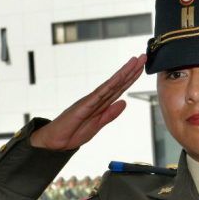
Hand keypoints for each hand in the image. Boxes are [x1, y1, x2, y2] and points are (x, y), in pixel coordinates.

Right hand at [30, 55, 146, 150]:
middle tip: (143, 57)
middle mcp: (96, 99)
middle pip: (117, 83)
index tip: (141, 67)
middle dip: (130, 70)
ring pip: (109, 85)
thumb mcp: (98, 125)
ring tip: (134, 62)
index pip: (119, 89)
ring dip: (122, 73)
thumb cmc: (73, 133)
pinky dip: (107, 87)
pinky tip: (117, 79)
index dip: (131, 78)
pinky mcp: (82, 107)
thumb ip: (110, 114)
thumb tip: (124, 103)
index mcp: (100, 104)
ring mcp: (89, 101)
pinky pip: (97, 96)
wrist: (55, 142)